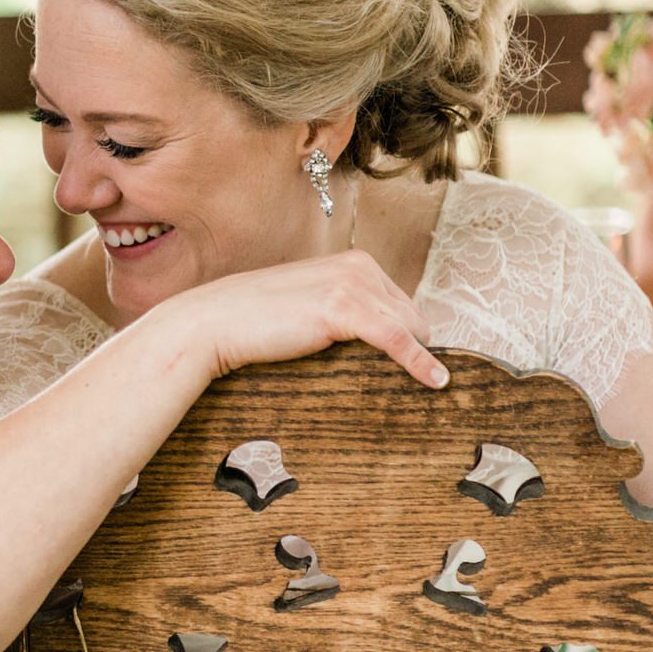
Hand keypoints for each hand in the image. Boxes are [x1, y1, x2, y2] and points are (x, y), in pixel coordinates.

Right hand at [177, 250, 448, 389]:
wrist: (217, 321)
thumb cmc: (255, 321)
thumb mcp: (310, 308)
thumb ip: (342, 314)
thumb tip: (371, 346)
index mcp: (354, 263)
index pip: (401, 304)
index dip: (410, 337)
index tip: (418, 366)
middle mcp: (360, 267)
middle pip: (412, 316)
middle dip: (417, 348)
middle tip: (423, 383)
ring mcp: (353, 285)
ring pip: (409, 328)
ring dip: (422, 359)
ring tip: (433, 388)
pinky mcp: (345, 309)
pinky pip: (397, 339)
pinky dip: (419, 362)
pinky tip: (435, 381)